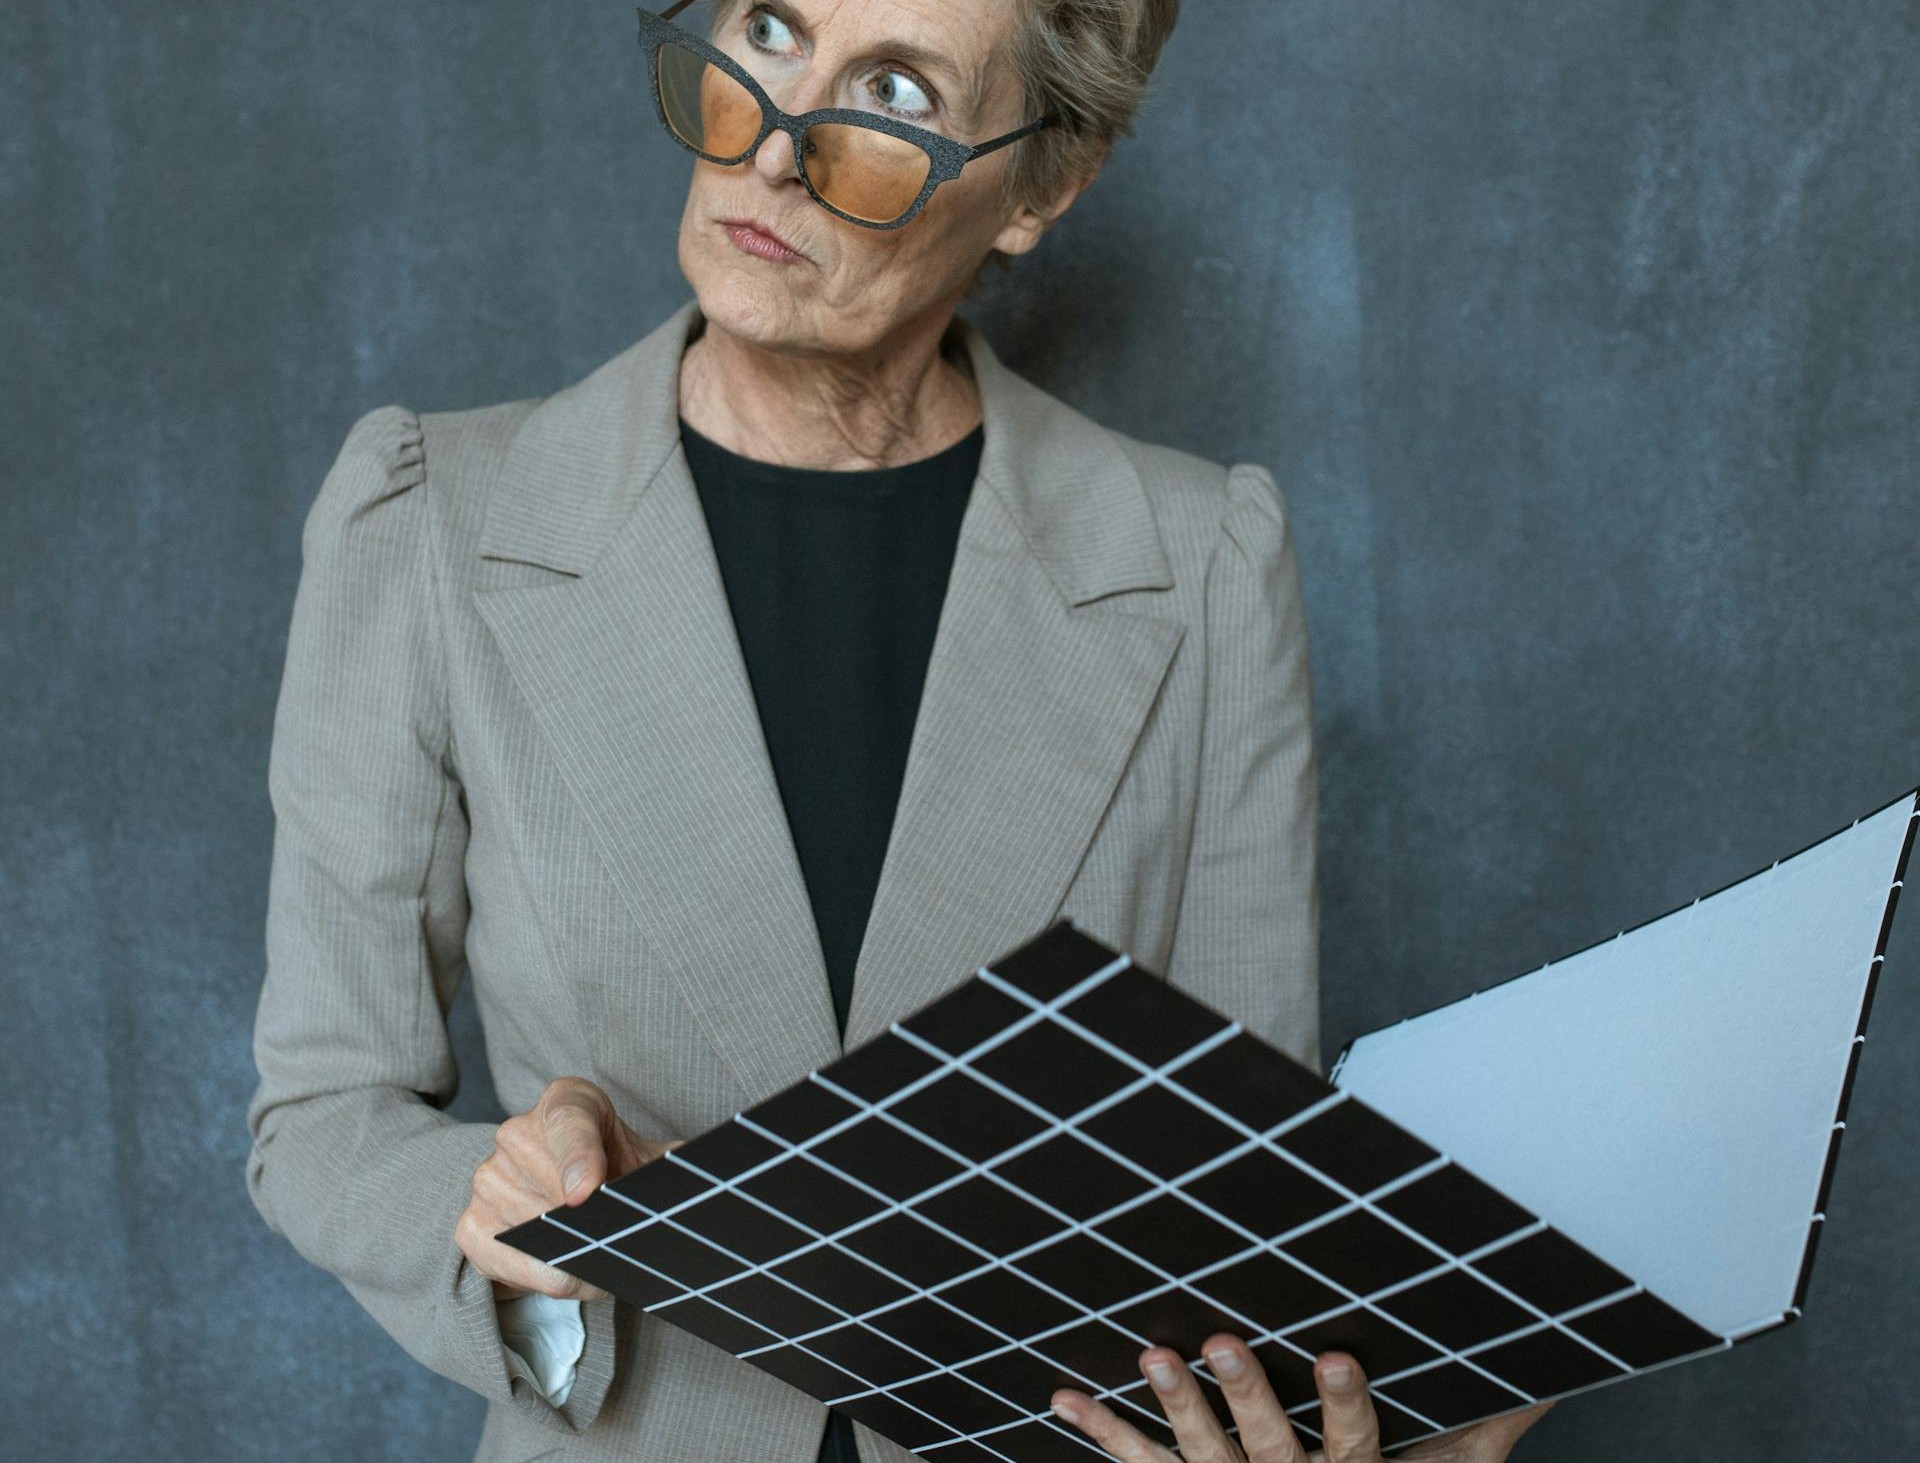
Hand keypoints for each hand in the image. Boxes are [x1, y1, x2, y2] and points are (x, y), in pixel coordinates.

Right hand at [456, 1075, 674, 1303]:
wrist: (562, 1192)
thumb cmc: (615, 1170)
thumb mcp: (648, 1158)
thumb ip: (673, 1162)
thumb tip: (706, 1172)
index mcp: (567, 1102)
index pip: (569, 1124)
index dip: (579, 1159)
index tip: (586, 1194)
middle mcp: (517, 1133)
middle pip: (556, 1198)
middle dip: (594, 1230)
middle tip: (619, 1238)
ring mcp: (487, 1179)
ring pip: (539, 1239)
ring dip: (577, 1259)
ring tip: (595, 1247)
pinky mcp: (470, 1225)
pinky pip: (514, 1265)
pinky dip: (548, 1278)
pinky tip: (563, 1265)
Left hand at [1052, 1335, 1554, 1462]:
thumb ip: (1487, 1430)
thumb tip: (1549, 1379)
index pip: (1356, 1444)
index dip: (1343, 1404)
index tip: (1332, 1354)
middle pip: (1268, 1448)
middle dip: (1245, 1396)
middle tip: (1218, 1341)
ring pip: (1198, 1458)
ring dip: (1170, 1407)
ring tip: (1149, 1355)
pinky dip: (1101, 1433)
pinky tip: (1060, 1397)